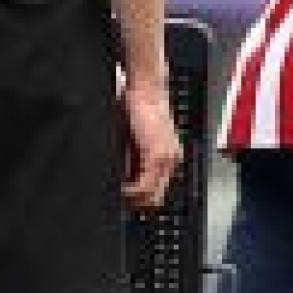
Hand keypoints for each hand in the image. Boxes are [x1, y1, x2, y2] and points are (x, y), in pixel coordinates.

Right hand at [120, 74, 180, 208]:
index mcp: (168, 157)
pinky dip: (132, 191)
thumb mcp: (133, 140)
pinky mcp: (157, 154)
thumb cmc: (135, 109)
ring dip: (134, 199)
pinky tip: (123, 189)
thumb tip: (125, 183)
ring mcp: (166, 158)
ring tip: (120, 196)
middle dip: (138, 204)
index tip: (126, 201)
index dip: (141, 200)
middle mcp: (172, 159)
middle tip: (121, 202)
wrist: (144, 88)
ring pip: (152, 194)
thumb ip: (133, 162)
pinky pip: (144, 184)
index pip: (158, 190)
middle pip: (157, 197)